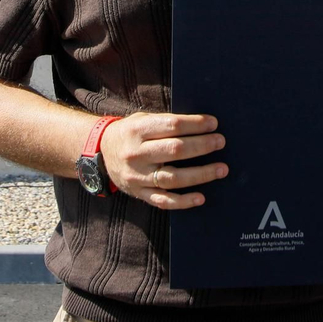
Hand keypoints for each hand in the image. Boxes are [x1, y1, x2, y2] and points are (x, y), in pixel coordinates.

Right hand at [100, 112, 227, 209]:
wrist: (101, 154)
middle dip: (202, 146)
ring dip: (200, 174)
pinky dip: (183, 201)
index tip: (213, 123)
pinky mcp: (140, 193)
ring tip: (221, 169)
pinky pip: (163, 201)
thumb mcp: (141, 119)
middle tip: (220, 142)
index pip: (172, 126)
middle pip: (175, 150)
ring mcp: (138, 176)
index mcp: (137, 130)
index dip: (195, 124)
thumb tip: (201, 125)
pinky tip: (201, 197)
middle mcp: (136, 154)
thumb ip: (165, 122)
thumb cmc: (130, 133)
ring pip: (173, 178)